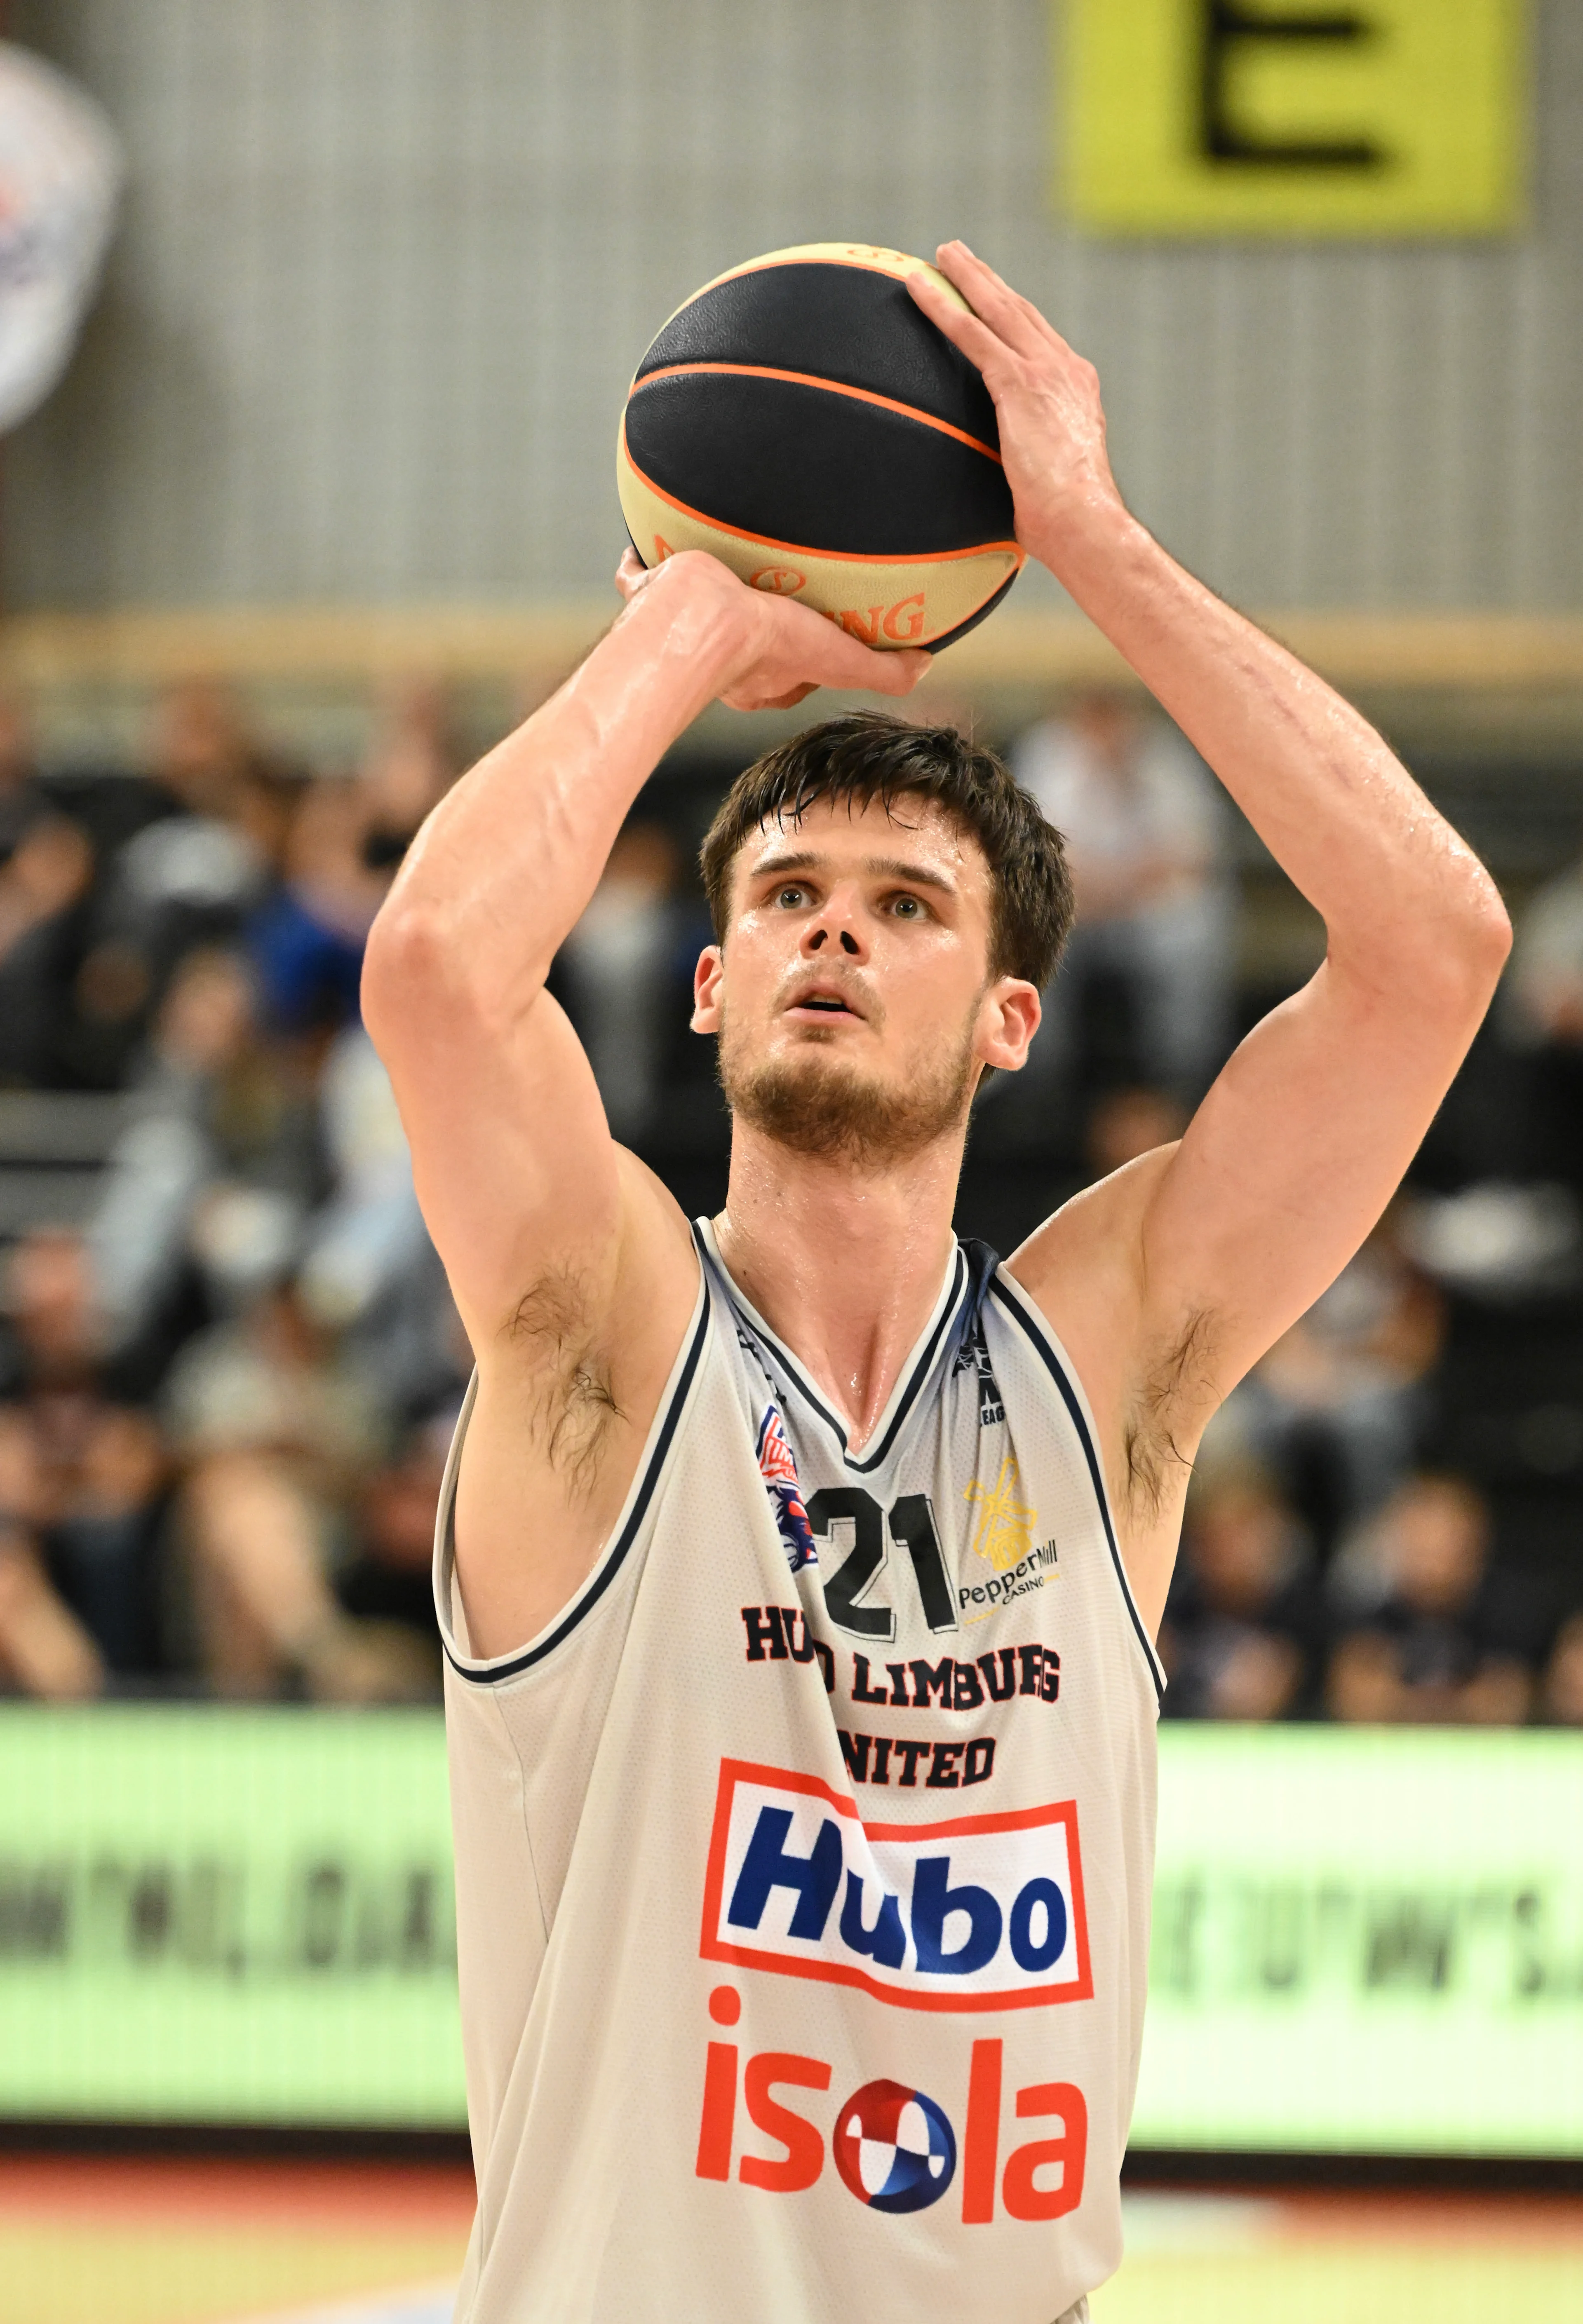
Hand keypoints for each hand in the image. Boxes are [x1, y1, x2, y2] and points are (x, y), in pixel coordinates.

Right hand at [613, 548, 929, 711]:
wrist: (701, 617)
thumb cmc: (768, 645)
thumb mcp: (841, 660)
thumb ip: (884, 670)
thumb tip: (926, 663)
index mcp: (758, 677)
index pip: (785, 670)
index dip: (802, 657)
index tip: (814, 633)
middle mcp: (716, 658)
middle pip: (738, 637)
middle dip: (749, 620)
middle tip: (767, 589)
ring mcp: (680, 624)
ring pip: (689, 606)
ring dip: (700, 587)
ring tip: (715, 557)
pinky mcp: (651, 593)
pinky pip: (641, 578)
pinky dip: (642, 562)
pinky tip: (647, 539)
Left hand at [907, 242, 1127, 573]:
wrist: (1086, 522)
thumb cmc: (1069, 523)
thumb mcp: (1049, 483)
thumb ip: (1030, 468)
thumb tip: (1012, 495)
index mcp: (1076, 391)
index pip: (1038, 340)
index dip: (1011, 313)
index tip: (991, 296)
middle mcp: (1065, 370)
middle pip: (1019, 312)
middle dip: (988, 281)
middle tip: (959, 257)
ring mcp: (1044, 372)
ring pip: (996, 310)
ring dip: (966, 278)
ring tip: (940, 255)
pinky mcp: (1020, 384)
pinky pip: (972, 334)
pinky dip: (943, 307)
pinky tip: (919, 287)